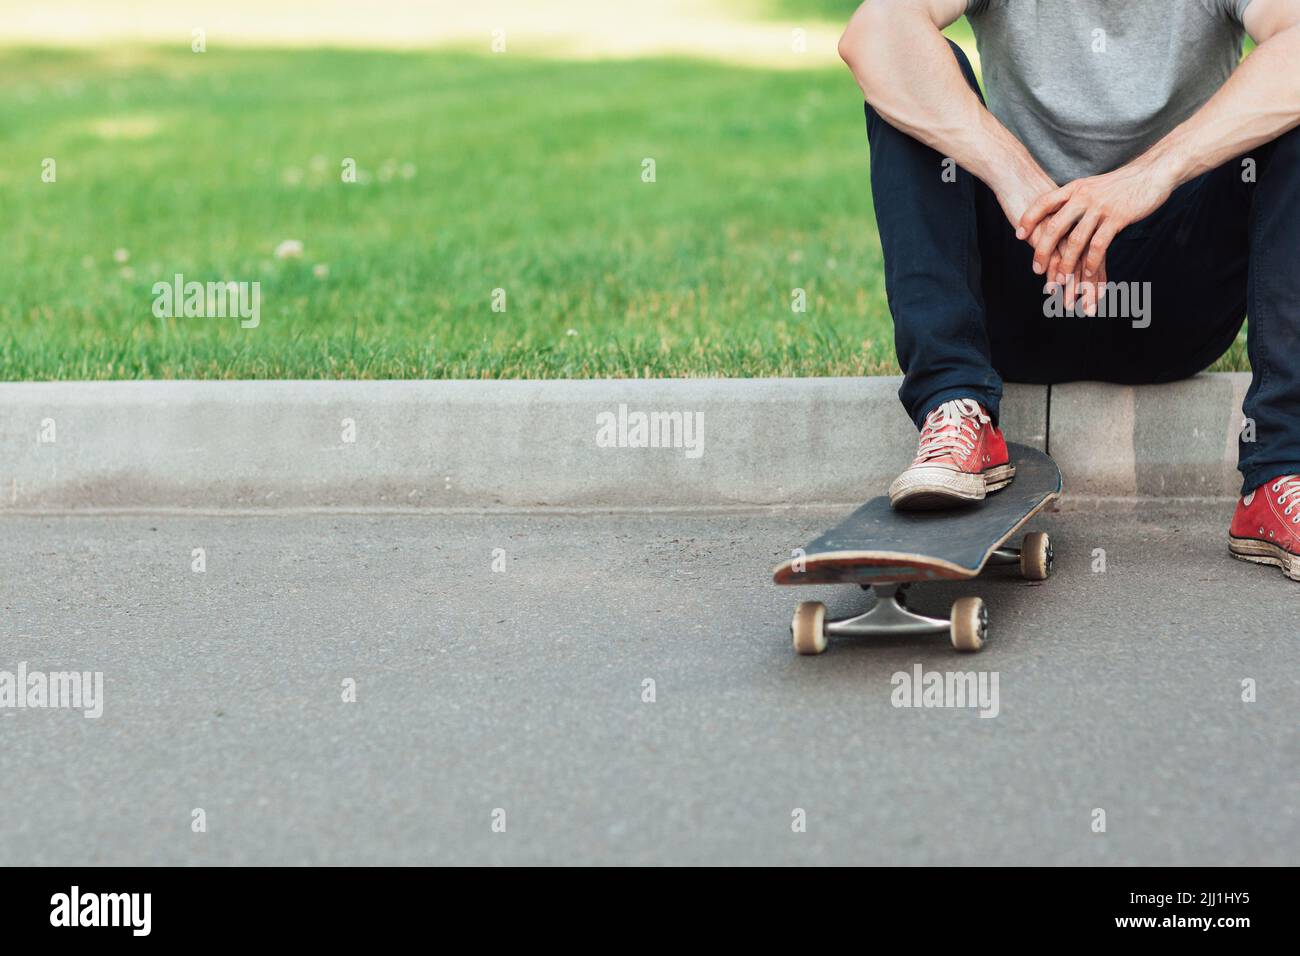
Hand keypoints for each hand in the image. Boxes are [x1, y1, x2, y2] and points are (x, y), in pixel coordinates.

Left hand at [1015, 161, 1175, 312]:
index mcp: (1075, 188)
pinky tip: (1087, 275)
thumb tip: (1057, 213)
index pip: (1044, 202)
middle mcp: (1084, 196)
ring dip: (1067, 264)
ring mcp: (1101, 208)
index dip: (1029, 218)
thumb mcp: (1092, 186)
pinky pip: (1099, 245)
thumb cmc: (1121, 183)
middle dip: (1043, 250)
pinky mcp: (1117, 218)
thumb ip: (1075, 198)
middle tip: (1036, 269)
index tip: (1018, 235)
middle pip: (1055, 226)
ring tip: (1061, 281)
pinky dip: (1091, 263)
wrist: (1153, 172)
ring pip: (1076, 240)